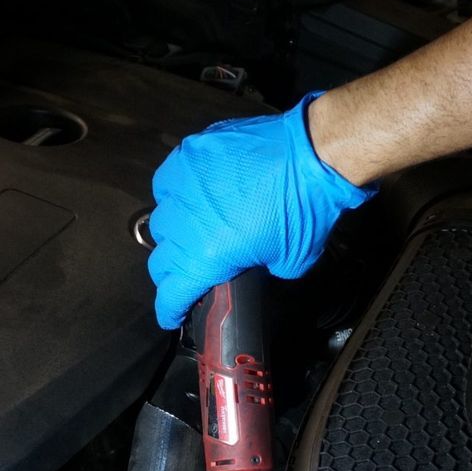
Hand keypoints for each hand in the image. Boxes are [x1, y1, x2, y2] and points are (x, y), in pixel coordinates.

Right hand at [148, 92, 374, 329]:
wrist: (311, 155)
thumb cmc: (303, 210)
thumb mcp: (289, 262)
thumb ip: (260, 271)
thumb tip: (253, 265)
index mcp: (205, 257)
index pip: (171, 294)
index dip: (169, 310)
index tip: (171, 316)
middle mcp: (184, 224)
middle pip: (160, 259)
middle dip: (172, 272)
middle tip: (188, 272)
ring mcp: (182, 185)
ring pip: (161, 219)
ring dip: (173, 231)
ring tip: (193, 230)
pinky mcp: (188, 154)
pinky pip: (168, 182)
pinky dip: (175, 194)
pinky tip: (193, 196)